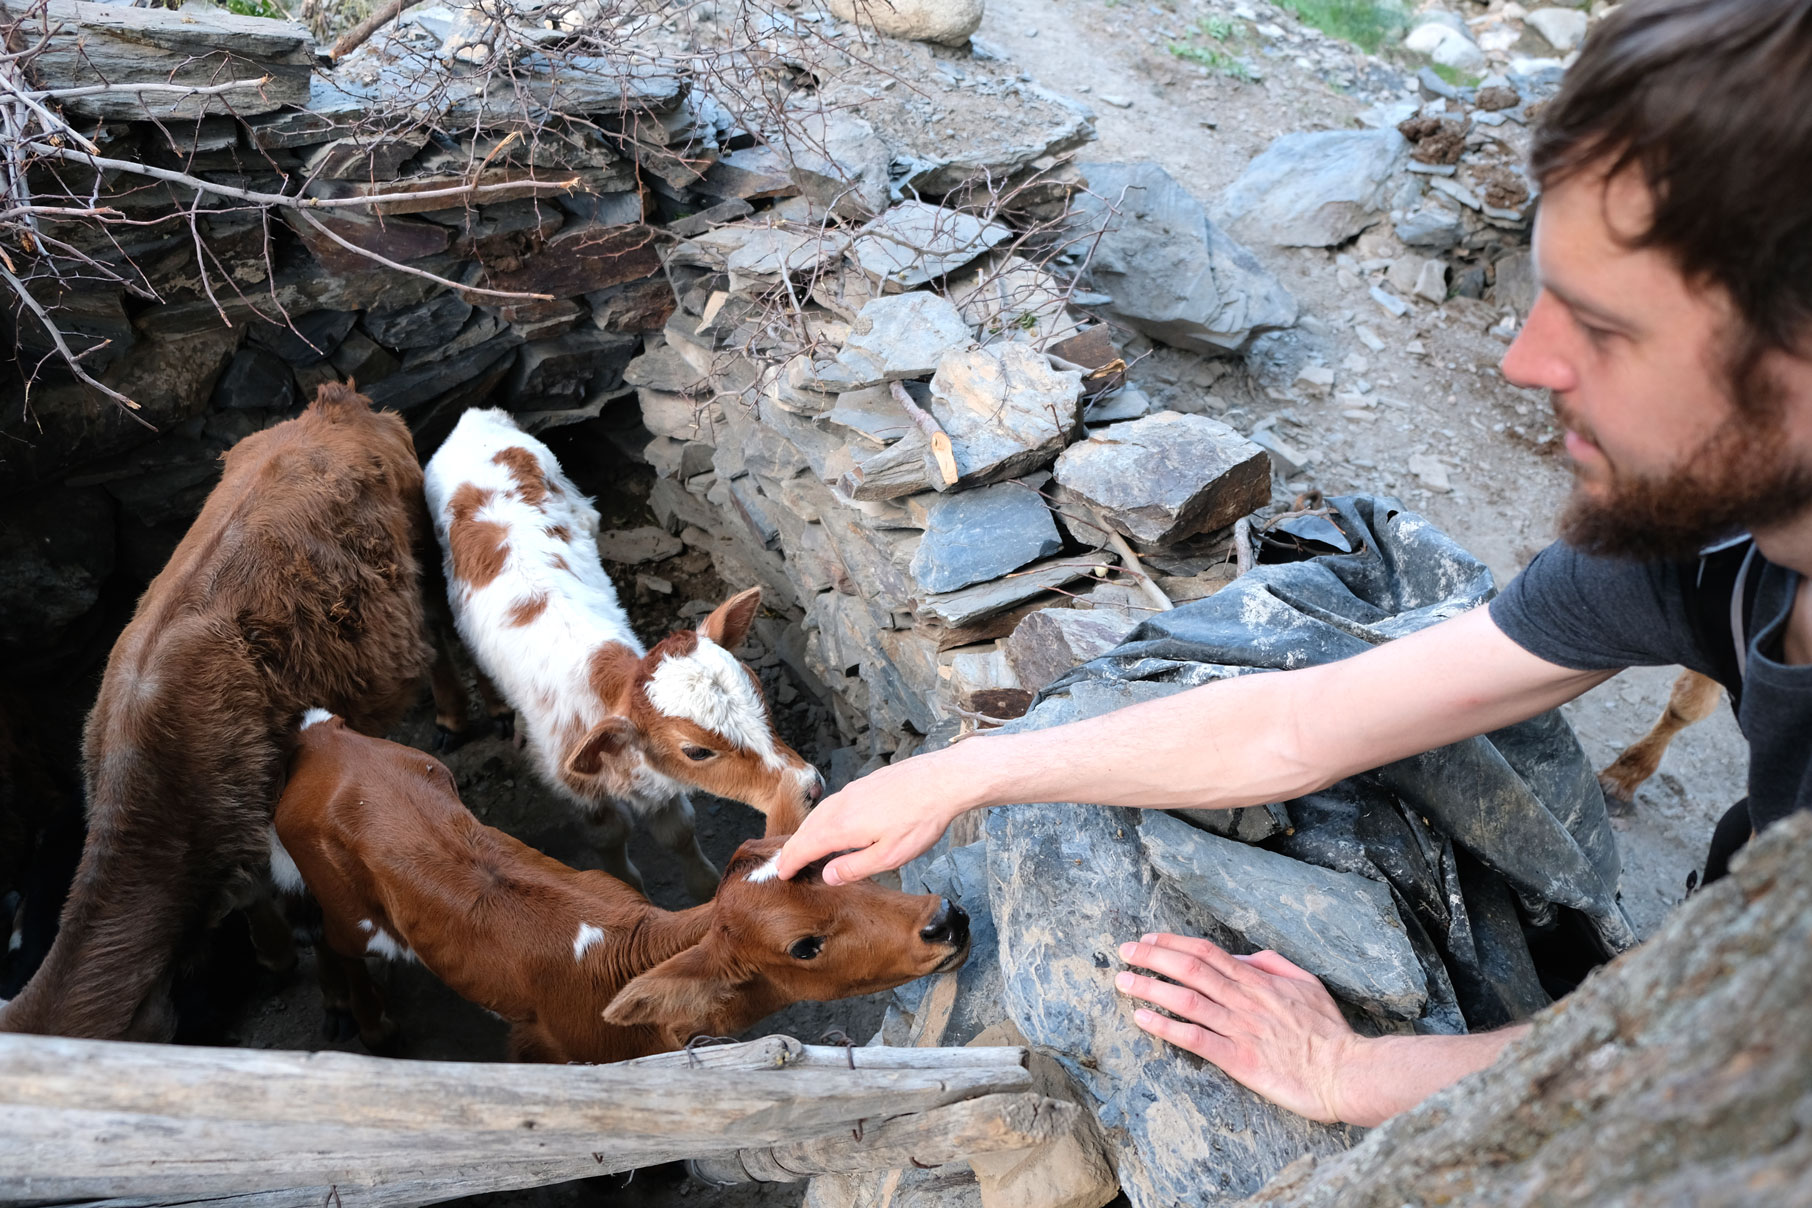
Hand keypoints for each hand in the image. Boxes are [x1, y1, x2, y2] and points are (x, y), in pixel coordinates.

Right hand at [774, 749, 970, 883]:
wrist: (942, 780)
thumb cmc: (920, 820)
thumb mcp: (890, 855)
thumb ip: (855, 867)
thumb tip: (827, 876)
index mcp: (843, 826)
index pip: (805, 847)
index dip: (790, 862)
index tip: (779, 874)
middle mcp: (841, 805)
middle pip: (807, 828)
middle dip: (792, 848)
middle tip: (783, 864)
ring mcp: (852, 791)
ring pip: (819, 813)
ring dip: (806, 832)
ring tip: (801, 847)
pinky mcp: (865, 784)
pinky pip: (832, 804)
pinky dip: (821, 818)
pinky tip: (830, 824)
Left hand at [1114, 933, 1359, 1124]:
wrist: (1346, 1071)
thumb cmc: (1328, 1031)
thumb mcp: (1306, 984)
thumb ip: (1272, 965)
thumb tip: (1242, 956)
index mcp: (1257, 980)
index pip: (1207, 952)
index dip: (1173, 942)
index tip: (1148, 938)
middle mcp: (1243, 999)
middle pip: (1190, 969)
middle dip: (1152, 957)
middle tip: (1124, 951)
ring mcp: (1239, 1028)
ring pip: (1186, 1000)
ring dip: (1150, 988)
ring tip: (1123, 981)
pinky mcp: (1238, 1060)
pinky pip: (1195, 1039)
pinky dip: (1165, 1027)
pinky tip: (1142, 1019)